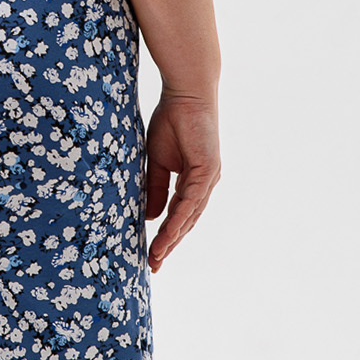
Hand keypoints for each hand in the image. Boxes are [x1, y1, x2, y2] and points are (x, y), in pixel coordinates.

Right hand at [144, 93, 219, 271]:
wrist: (185, 94)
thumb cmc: (171, 121)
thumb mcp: (156, 162)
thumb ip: (155, 189)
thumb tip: (152, 218)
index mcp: (193, 181)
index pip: (179, 215)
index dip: (166, 235)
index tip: (151, 255)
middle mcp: (204, 183)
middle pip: (186, 221)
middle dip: (169, 244)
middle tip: (153, 265)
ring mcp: (209, 178)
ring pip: (190, 216)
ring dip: (173, 238)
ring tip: (157, 256)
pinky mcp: (208, 170)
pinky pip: (192, 200)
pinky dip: (180, 218)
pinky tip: (169, 233)